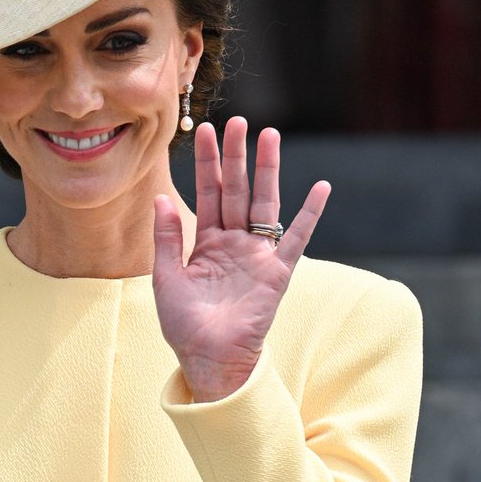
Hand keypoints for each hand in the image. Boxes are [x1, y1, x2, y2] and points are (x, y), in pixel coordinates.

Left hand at [153, 117, 330, 401]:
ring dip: (267, 170)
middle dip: (236, 156)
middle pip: (236, 189)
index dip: (206, 163)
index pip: (207, 192)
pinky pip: (296, 238)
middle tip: (238, 121)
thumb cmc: (185, 325)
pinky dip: (309, 213)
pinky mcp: (277, 272)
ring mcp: (257, 255)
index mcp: (206, 243)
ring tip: (269, 136)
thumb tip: (160, 197)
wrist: (209, 360)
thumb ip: (166, 238)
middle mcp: (234, 242)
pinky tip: (320, 187)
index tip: (204, 131)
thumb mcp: (166, 278)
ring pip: (264, 203)